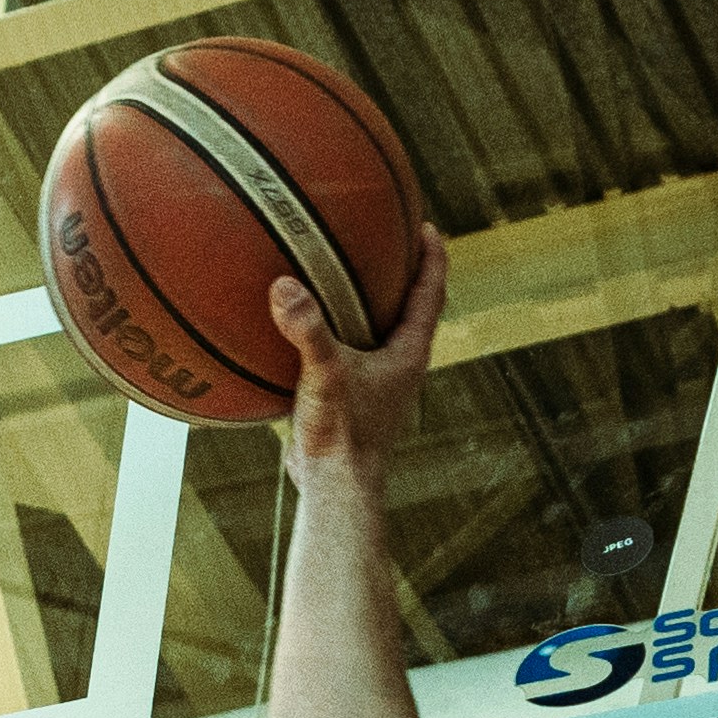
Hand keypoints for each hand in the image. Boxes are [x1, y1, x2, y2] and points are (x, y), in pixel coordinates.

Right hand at [271, 224, 447, 490]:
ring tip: (343, 275)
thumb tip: (284, 286)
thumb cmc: (343, 436)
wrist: (336, 491)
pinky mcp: (352, 401)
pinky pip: (346, 355)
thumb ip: (307, 331)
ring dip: (367, 305)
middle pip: (410, 308)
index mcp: (409, 355)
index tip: (426, 226)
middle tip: (387, 238)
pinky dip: (330, 335)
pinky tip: (298, 327)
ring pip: (378, 333)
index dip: (432, 258)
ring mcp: (377, 386)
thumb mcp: (324, 376)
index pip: (430, 294)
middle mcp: (400, 367)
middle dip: (401, 273)